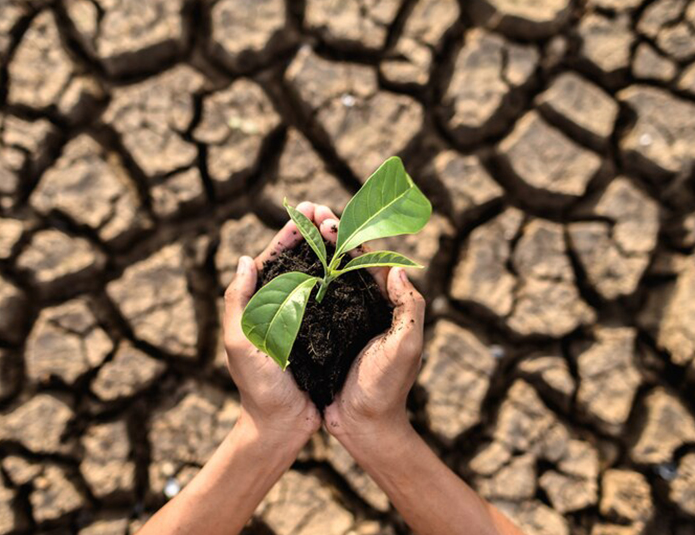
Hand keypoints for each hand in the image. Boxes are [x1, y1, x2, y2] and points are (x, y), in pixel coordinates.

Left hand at [223, 202, 322, 444]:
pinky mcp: (324, 332)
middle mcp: (282, 306)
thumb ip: (238, 302)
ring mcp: (304, 318)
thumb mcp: (241, 343)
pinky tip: (358, 264)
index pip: (273, 258)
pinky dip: (344, 278)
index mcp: (259, 304)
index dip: (290, 232)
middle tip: (330, 212)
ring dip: (330, 250)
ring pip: (319, 275)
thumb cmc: (258, 387)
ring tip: (345, 228)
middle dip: (313, 233)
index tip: (307, 209)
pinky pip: (335, 299)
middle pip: (299, 261)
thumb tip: (245, 259)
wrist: (282, 425)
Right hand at [311, 205, 425, 441]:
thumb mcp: (406, 347)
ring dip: (313, 251)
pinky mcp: (324, 335)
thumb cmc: (387, 388)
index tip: (328, 219)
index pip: (368, 260)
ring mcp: (343, 320)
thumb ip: (410, 308)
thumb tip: (399, 268)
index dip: (349, 237)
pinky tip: (283, 269)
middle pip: (345, 262)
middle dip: (328, 235)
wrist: (364, 427)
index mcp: (386, 305)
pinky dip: (300, 282)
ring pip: (327, 277)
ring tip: (296, 229)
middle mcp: (364, 307)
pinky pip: (312, 301)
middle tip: (309, 212)